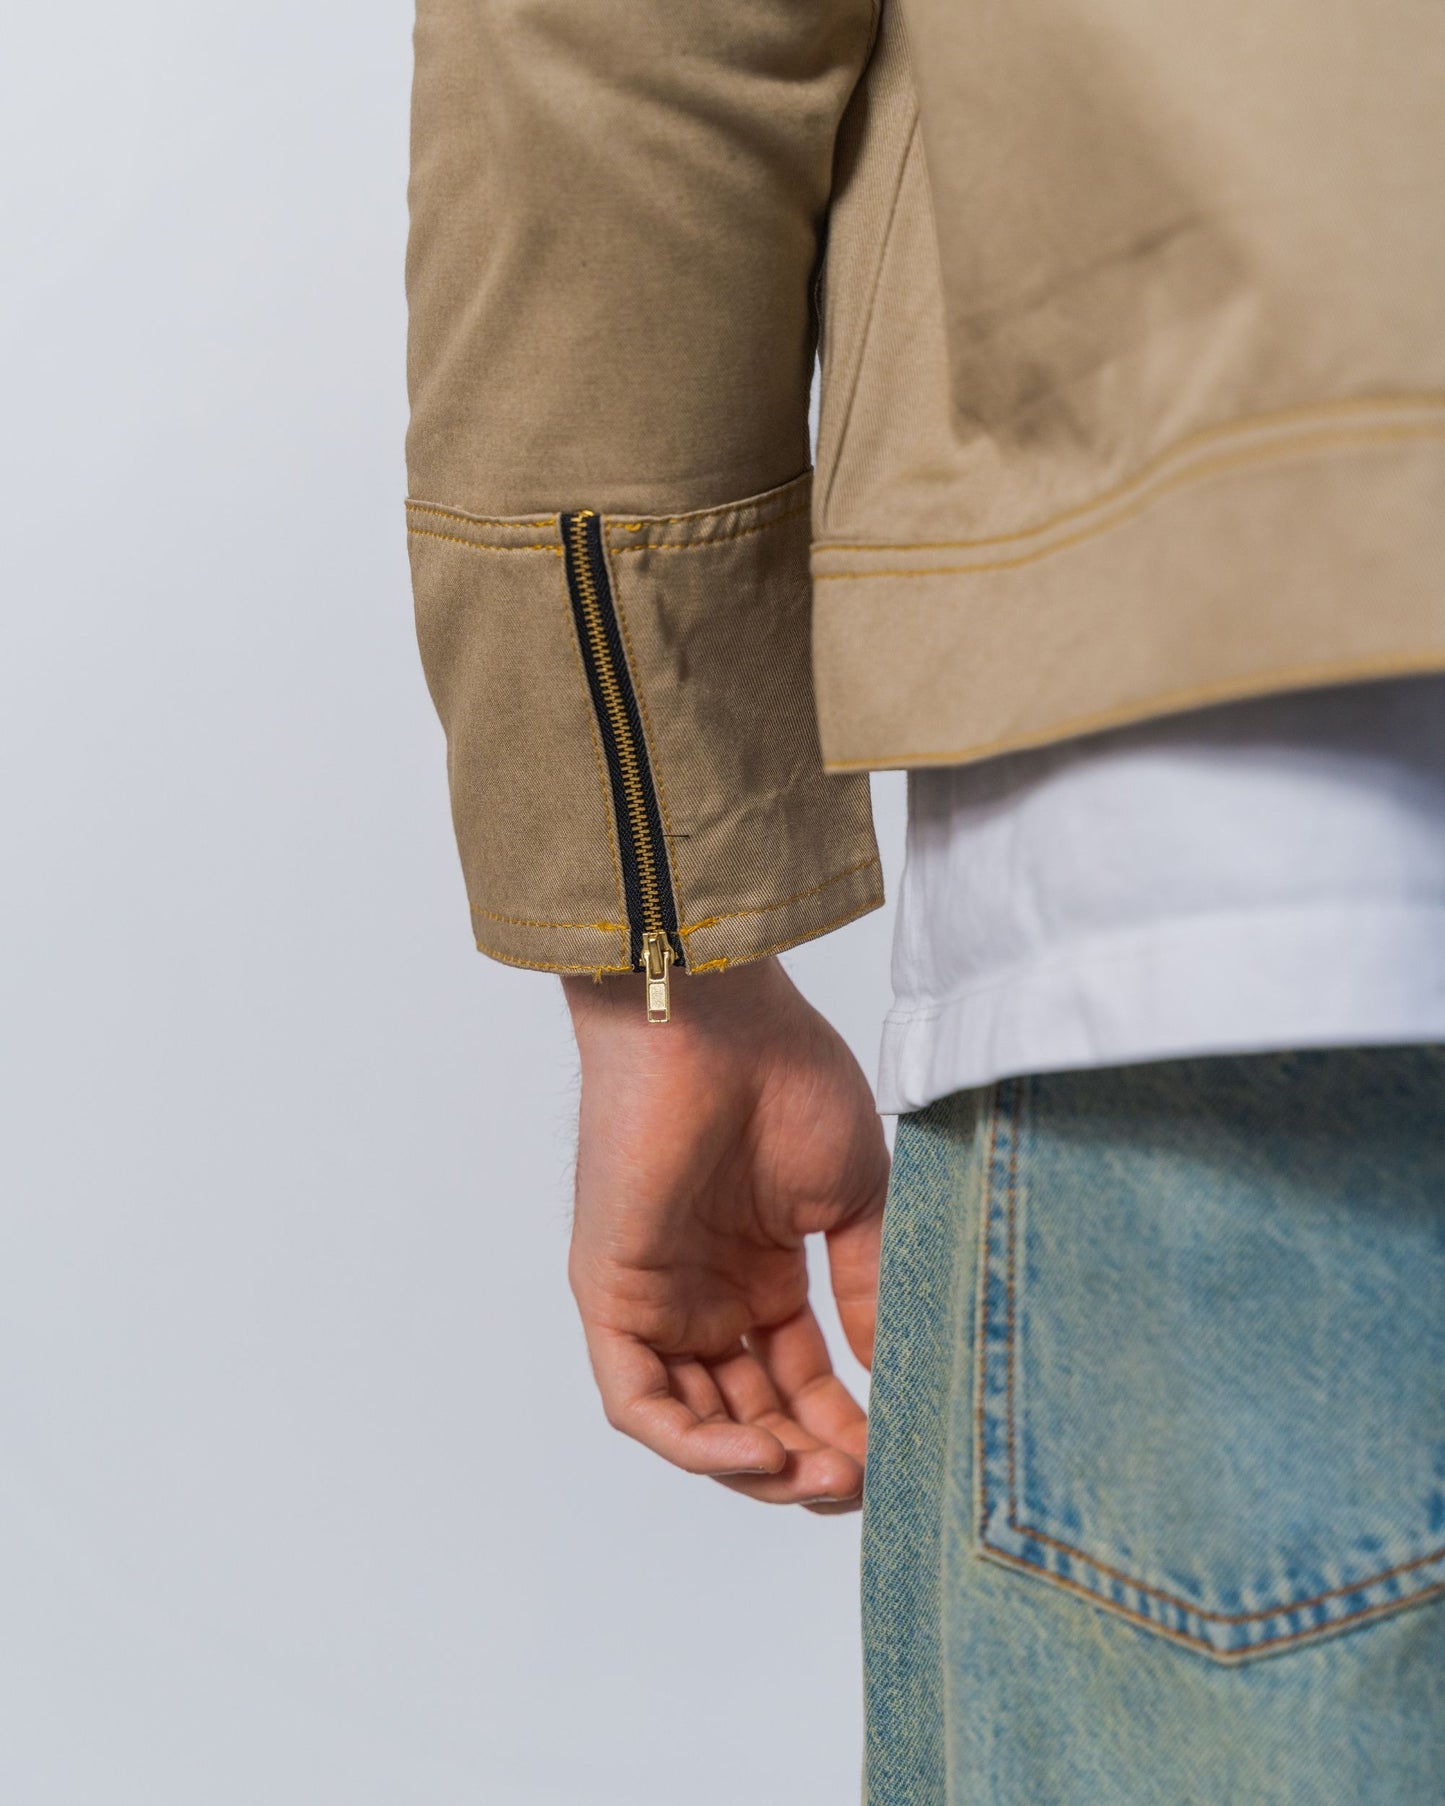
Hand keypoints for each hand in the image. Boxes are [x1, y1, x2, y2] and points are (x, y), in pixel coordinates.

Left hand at [562, 957, 888, 1511]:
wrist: (715, 1023)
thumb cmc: (785, 1081)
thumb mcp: (851, 1202)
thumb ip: (864, 1290)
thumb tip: (890, 1375)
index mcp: (760, 1272)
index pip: (799, 1383)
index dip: (844, 1431)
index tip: (895, 1457)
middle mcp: (705, 1294)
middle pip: (751, 1416)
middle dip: (806, 1461)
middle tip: (860, 1482)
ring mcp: (656, 1299)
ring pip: (695, 1424)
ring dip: (755, 1466)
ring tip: (819, 1478)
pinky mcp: (611, 1296)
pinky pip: (640, 1401)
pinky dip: (693, 1443)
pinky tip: (759, 1452)